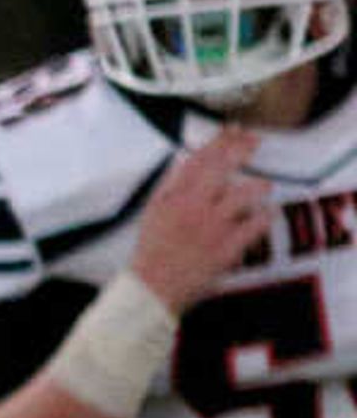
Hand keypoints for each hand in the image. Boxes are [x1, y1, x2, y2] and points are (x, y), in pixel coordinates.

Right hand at [127, 127, 272, 310]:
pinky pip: (257, 223)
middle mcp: (194, 206)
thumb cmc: (151, 252)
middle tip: (255, 142)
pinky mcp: (228, 246)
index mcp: (174, 198)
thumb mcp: (153, 212)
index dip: (220, 141)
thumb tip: (186, 160)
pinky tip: (266, 214)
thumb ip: (170, 184)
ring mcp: (213, 226)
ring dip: (258, 186)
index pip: (200, 159)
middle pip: (224, 168)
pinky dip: (264, 216)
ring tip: (263, 187)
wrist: (151, 288)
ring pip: (246, 193)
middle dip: (242, 150)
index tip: (234, 129)